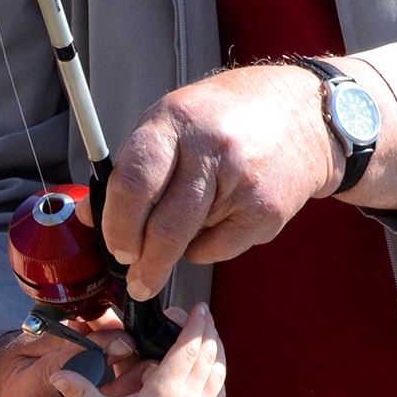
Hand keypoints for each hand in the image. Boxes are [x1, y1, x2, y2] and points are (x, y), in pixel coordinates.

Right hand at [51, 304, 226, 396]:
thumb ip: (80, 392)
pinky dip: (220, 378)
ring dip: (218, 350)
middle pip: (209, 353)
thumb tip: (58, 374)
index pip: (189, 346)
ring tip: (211, 337)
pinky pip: (221, 395)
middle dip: (208, 329)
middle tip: (203, 315)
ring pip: (219, 372)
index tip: (197, 308)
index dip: (195, 323)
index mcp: (167, 389)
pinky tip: (215, 374)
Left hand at [102, 64, 336, 299]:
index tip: (115, 248)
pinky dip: (210, 246)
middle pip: (164, 227)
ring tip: (189, 224)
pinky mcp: (266, 212)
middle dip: (145, 264)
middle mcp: (211, 150)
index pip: (133, 182)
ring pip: (190, 244)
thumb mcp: (174, 121)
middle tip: (137, 280)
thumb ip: (133, 166)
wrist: (306, 116)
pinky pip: (220, 250)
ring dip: (177, 250)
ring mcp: (243, 183)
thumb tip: (90, 215)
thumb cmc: (228, 117)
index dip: (117, 225)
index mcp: (176, 122)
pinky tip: (224, 215)